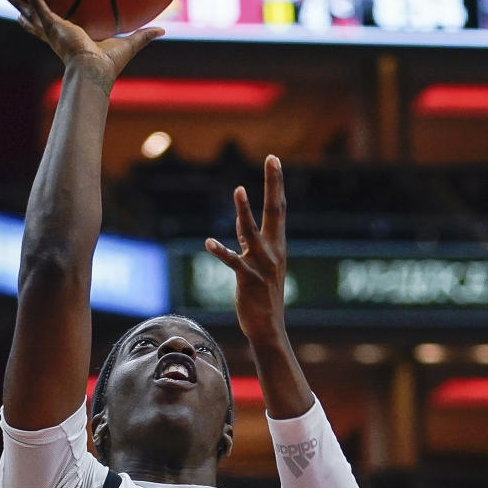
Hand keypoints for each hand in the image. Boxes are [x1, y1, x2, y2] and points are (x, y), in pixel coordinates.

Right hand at [6, 0, 162, 89]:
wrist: (95, 71)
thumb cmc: (110, 64)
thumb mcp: (129, 44)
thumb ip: (144, 36)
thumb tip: (163, 32)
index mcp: (70, 42)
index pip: (53, 32)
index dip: (44, 26)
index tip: (36, 21)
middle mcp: (58, 36)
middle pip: (36, 23)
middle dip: (24, 14)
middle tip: (12, 3)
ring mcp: (53, 30)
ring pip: (32, 12)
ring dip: (20, 1)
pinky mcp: (52, 24)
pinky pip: (38, 1)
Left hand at [205, 163, 287, 346]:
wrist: (268, 328)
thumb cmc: (263, 296)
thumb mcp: (258, 263)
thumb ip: (250, 241)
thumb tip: (242, 220)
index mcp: (277, 245)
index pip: (278, 208)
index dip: (276, 183)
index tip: (274, 160)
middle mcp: (273, 251)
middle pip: (274, 211)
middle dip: (273, 184)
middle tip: (272, 159)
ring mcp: (262, 264)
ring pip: (252, 232)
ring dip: (244, 211)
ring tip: (238, 190)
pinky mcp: (248, 279)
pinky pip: (233, 262)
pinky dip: (221, 251)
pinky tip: (209, 242)